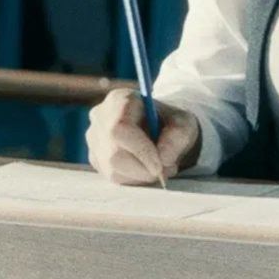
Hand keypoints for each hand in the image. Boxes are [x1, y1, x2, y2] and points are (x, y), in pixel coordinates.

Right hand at [85, 90, 201, 185]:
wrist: (160, 128)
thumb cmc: (170, 122)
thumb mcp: (184, 123)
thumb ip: (178, 136)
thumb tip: (163, 158)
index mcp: (119, 100)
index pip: (120, 128)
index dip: (139, 150)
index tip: (159, 166)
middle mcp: (100, 117)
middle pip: (113, 153)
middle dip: (142, 168)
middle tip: (165, 170)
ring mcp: (94, 138)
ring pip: (112, 169)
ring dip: (141, 175)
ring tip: (160, 167)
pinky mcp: (95, 157)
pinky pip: (113, 176)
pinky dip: (134, 178)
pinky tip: (146, 168)